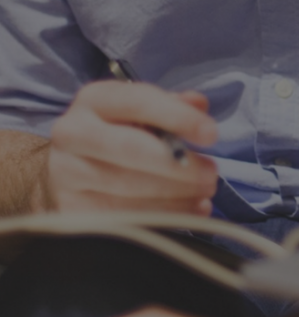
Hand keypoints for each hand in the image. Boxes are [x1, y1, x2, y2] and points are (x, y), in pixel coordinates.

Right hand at [48, 81, 219, 214]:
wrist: (73, 169)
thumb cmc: (121, 135)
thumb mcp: (144, 113)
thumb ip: (173, 107)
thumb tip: (198, 105)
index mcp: (94, 100)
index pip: (138, 102)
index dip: (178, 118)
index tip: (211, 135)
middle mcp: (73, 133)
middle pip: (130, 148)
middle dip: (178, 165)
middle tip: (211, 174)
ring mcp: (68, 174)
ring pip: (128, 187)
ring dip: (176, 194)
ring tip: (204, 194)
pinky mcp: (73, 209)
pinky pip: (124, 216)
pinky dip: (164, 216)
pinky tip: (190, 210)